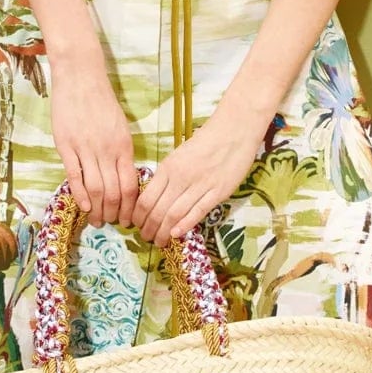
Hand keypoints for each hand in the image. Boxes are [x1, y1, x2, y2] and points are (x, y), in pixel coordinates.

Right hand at [48, 55, 140, 228]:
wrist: (81, 77)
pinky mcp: (66, 145)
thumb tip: (125, 178)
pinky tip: (83, 206)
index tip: (127, 218)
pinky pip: (74, 176)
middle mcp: (107, 150)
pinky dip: (80, 194)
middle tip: (111, 224)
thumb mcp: (120, 127)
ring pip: (95, 188)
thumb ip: (122, 152)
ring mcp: (86, 148)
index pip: (131, 185)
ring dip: (97, 209)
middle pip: (114, 191)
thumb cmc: (101, 102)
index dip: (130, 207)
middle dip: (114, 213)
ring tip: (97, 220)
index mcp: (124, 146)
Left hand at [132, 107, 267, 244]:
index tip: (137, 225)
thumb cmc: (205, 142)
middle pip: (158, 211)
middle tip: (147, 238)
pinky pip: (198, 212)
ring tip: (159, 241)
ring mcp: (200, 186)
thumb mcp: (178, 156)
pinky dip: (185, 225)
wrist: (234, 131)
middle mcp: (180, 178)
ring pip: (175, 215)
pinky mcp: (218, 192)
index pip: (146, 199)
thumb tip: (154, 197)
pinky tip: (176, 235)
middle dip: (149, 229)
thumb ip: (167, 176)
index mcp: (168, 168)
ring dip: (164, 232)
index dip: (139, 217)